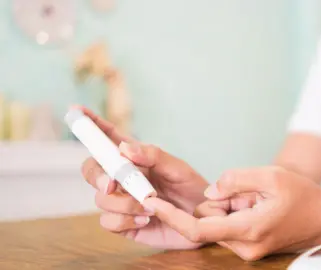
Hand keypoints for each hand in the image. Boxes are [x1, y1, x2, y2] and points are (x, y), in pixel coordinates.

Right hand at [78, 106, 208, 249]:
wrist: (205, 220)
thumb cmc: (191, 188)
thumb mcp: (177, 168)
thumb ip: (153, 155)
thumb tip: (123, 148)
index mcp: (134, 159)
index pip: (108, 139)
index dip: (91, 124)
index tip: (75, 110)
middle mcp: (123, 179)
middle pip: (92, 170)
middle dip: (96, 176)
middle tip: (111, 184)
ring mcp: (122, 202)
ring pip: (101, 199)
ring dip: (123, 203)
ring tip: (151, 207)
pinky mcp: (125, 224)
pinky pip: (108, 222)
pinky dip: (124, 220)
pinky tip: (146, 220)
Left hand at [142, 166, 320, 260]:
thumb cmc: (303, 196)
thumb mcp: (271, 176)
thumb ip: (235, 179)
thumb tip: (210, 190)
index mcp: (247, 230)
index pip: (197, 228)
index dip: (170, 215)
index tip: (151, 201)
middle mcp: (242, 247)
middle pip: (208, 220)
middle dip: (217, 201)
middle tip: (247, 191)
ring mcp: (246, 250)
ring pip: (217, 222)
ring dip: (229, 205)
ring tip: (258, 199)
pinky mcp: (248, 247)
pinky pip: (228, 225)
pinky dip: (234, 211)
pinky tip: (257, 205)